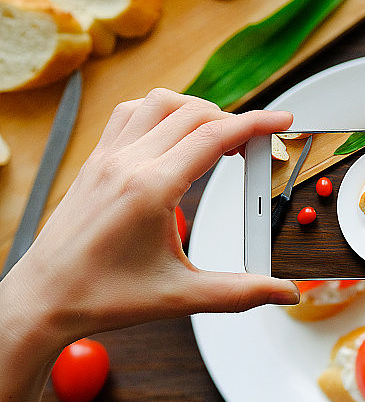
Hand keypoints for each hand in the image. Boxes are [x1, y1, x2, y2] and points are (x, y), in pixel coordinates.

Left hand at [0, 89, 298, 401]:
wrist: (44, 299)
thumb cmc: (100, 296)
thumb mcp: (181, 297)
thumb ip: (240, 293)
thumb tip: (283, 293)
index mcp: (150, 190)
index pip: (214, 137)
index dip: (257, 124)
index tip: (282, 121)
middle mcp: (127, 163)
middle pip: (194, 113)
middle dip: (234, 121)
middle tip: (257, 145)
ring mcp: (107, 157)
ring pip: (160, 102)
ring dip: (197, 110)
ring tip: (218, 136)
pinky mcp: (95, 161)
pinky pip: (130, 113)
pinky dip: (161, 111)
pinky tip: (173, 134)